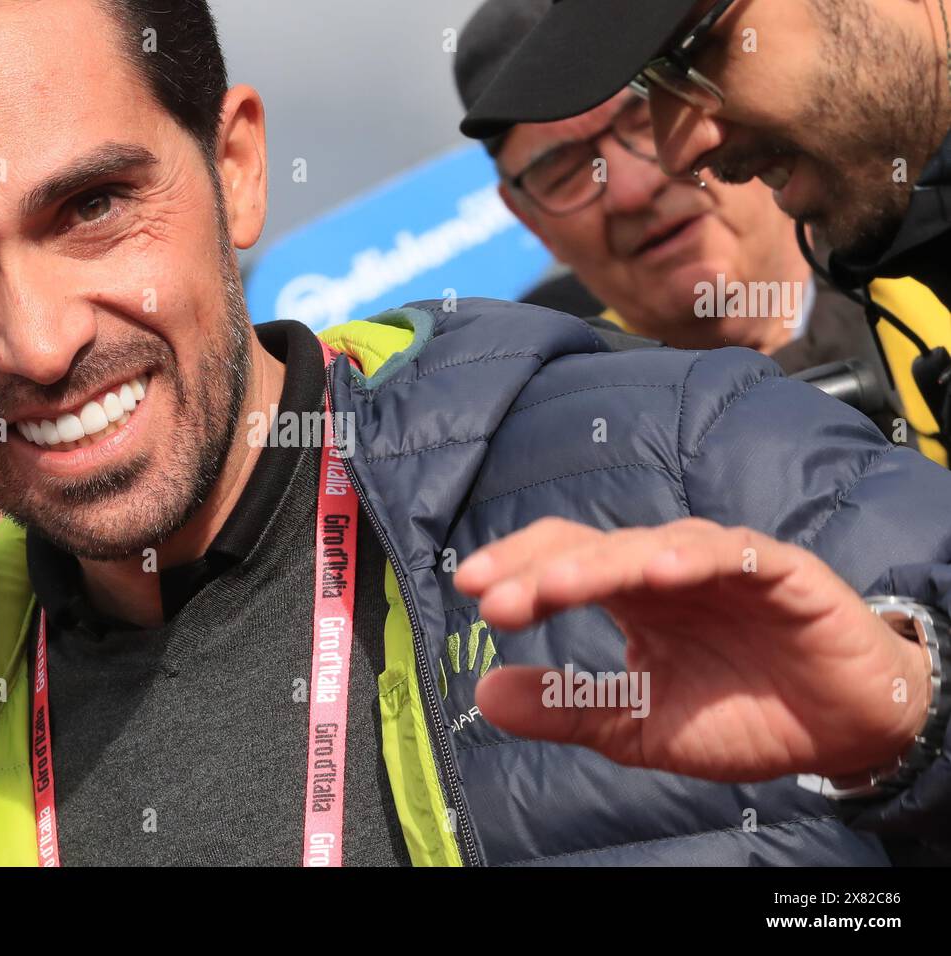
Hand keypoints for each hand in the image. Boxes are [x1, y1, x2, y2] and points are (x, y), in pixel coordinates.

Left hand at [454, 517, 930, 782]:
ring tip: (556, 587)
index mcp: (632, 597)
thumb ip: (566, 707)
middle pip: (593, 548)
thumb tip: (483, 693)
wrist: (841, 734)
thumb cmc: (739, 716)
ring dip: (601, 564)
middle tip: (493, 596)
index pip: (562, 564)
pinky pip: (734, 555)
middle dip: (539, 570)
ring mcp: (721, 564)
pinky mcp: (780, 570)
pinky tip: (661, 572)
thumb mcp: (638, 724)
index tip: (468, 589)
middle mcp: (668, 570)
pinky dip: (697, 558)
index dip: (517, 570)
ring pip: (652, 546)